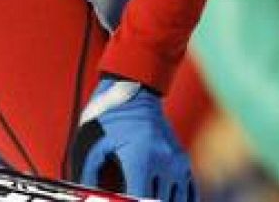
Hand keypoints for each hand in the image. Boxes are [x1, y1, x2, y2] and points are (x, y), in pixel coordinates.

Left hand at [72, 77, 195, 201]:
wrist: (135, 88)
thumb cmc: (111, 113)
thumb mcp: (92, 140)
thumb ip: (89, 172)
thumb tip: (88, 195)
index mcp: (141, 157)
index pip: (140, 198)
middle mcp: (164, 160)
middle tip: (130, 200)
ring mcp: (177, 160)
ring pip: (177, 200)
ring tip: (145, 199)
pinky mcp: (183, 159)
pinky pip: (189, 191)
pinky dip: (180, 200)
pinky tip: (166, 200)